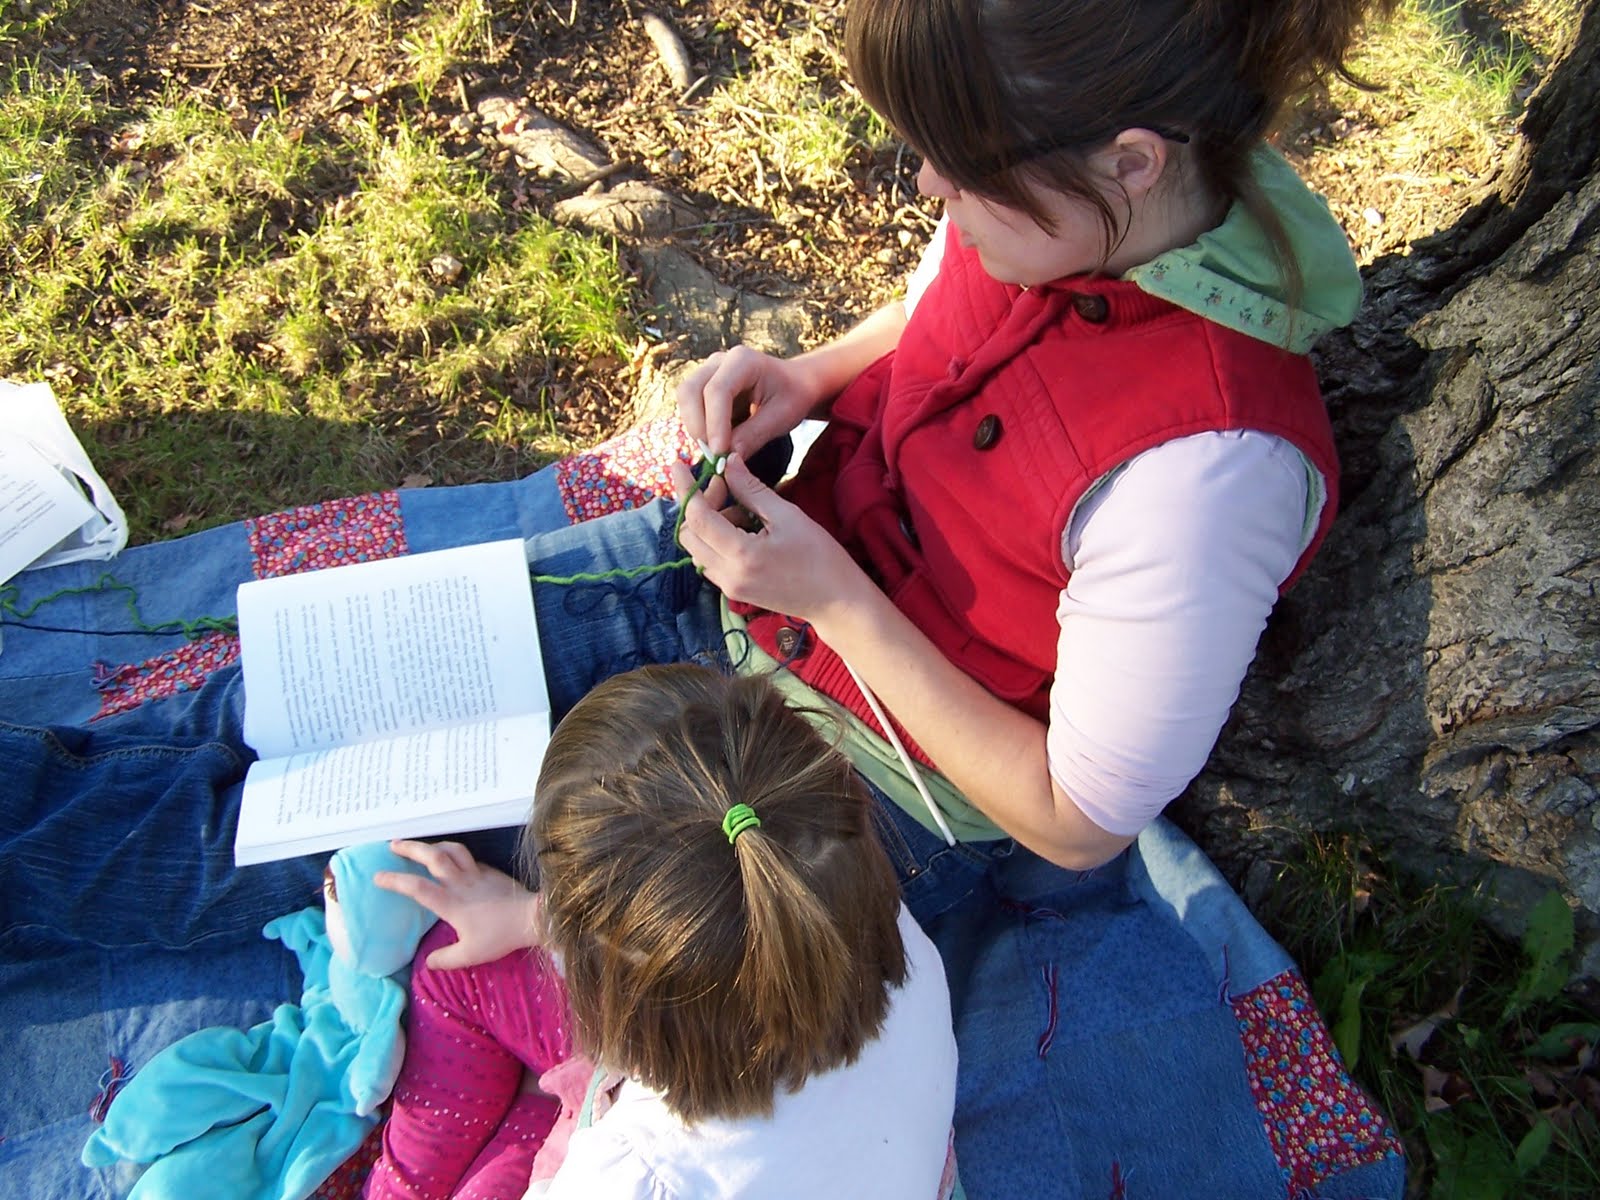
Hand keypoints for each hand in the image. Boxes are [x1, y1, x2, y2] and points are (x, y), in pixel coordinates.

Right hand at [375, 839, 542, 969]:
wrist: (532, 918)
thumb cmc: (500, 936)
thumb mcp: (469, 955)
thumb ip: (445, 959)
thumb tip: (427, 962)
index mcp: (451, 903)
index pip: (417, 887)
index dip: (395, 880)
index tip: (378, 876)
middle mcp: (461, 883)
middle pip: (433, 857)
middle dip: (410, 848)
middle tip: (393, 844)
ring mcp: (477, 874)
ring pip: (452, 850)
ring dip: (434, 845)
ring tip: (422, 846)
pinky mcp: (490, 871)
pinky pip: (468, 858)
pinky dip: (455, 854)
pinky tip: (453, 859)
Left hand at [671, 453, 871, 623]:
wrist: (836, 601)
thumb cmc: (820, 557)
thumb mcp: (788, 516)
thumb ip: (751, 490)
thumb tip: (728, 462)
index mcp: (741, 554)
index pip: (697, 517)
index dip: (686, 488)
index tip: (678, 464)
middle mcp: (727, 574)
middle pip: (689, 534)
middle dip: (699, 505)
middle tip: (726, 488)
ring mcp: (728, 586)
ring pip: (696, 547)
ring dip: (708, 523)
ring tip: (743, 511)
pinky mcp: (733, 591)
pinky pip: (709, 560)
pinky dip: (715, 539)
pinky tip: (742, 529)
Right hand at [676, 346, 821, 458]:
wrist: (795, 384)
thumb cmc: (793, 397)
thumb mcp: (782, 418)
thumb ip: (753, 436)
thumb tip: (725, 459)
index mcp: (743, 360)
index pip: (717, 391)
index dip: (715, 424)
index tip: (719, 453)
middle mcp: (719, 361)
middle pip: (690, 390)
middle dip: (697, 425)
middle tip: (714, 455)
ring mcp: (708, 371)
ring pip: (685, 398)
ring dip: (695, 427)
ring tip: (716, 450)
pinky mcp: (703, 385)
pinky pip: (690, 407)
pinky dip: (698, 426)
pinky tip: (716, 442)